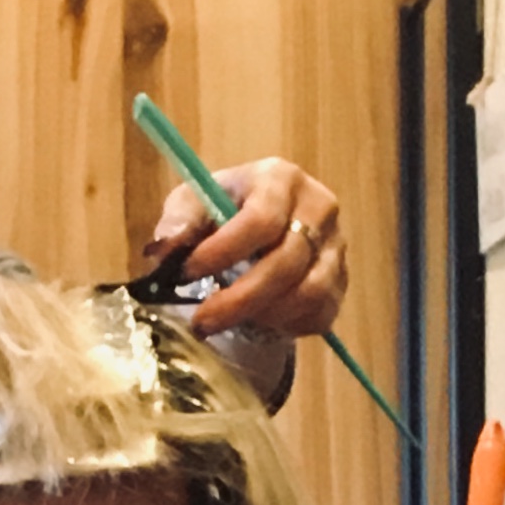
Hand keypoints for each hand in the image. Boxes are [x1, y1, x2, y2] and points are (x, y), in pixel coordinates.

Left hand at [148, 156, 345, 338]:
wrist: (256, 225)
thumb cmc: (219, 211)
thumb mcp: (191, 204)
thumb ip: (177, 223)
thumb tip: (163, 249)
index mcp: (279, 179)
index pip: (261, 220)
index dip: (222, 252)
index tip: (186, 274)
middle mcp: (319, 207)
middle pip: (286, 263)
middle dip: (239, 299)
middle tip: (201, 322)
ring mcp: (335, 245)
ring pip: (309, 292)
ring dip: (263, 316)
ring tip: (228, 322)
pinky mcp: (341, 279)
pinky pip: (320, 313)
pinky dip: (286, 325)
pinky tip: (257, 321)